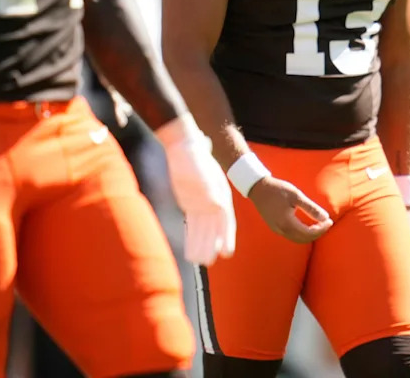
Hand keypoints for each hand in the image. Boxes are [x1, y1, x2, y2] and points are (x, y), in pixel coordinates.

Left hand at [156, 117, 235, 265]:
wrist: (182, 146)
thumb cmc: (195, 157)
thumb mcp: (202, 171)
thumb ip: (209, 188)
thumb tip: (218, 204)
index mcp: (222, 195)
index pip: (226, 221)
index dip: (227, 237)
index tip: (226, 253)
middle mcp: (214, 203)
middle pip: (214, 229)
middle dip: (212, 246)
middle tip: (209, 262)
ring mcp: (202, 205)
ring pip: (202, 230)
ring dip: (201, 245)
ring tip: (198, 262)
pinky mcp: (190, 206)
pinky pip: (191, 226)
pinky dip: (191, 239)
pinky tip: (189, 251)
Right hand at [248, 177, 332, 243]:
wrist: (258, 188)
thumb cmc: (277, 189)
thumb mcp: (296, 196)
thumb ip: (311, 208)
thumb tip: (325, 217)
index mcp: (287, 223)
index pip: (309, 233)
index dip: (321, 229)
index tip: (330, 221)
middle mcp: (281, 230)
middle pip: (303, 239)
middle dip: (317, 233)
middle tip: (326, 223)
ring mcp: (277, 229)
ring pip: (297, 239)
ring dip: (309, 235)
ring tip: (319, 225)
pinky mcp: (274, 227)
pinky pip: (291, 235)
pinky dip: (301, 233)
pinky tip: (306, 225)